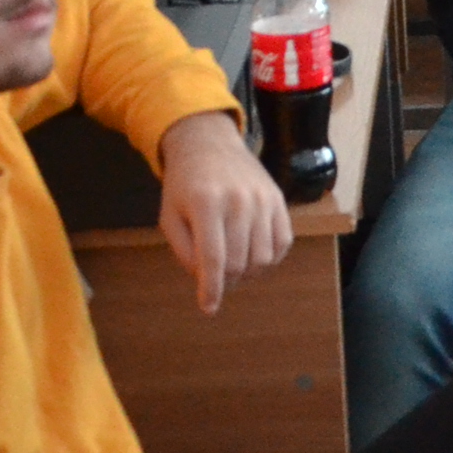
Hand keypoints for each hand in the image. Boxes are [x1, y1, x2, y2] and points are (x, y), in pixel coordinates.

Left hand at [156, 111, 291, 313]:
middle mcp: (239, 201)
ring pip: (263, 257)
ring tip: (234, 266)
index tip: (208, 308)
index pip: (212, 259)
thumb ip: (184, 250)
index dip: (211, 289)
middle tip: (216, 279)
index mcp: (206, 204)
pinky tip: (253, 254)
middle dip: (227, 281)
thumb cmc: (184, 184)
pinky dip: (270, 258)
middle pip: (240, 262)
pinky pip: (282, 243)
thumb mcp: (169, 215)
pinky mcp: (278, 200)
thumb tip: (205, 279)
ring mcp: (263, 200)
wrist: (209, 144)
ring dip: (248, 273)